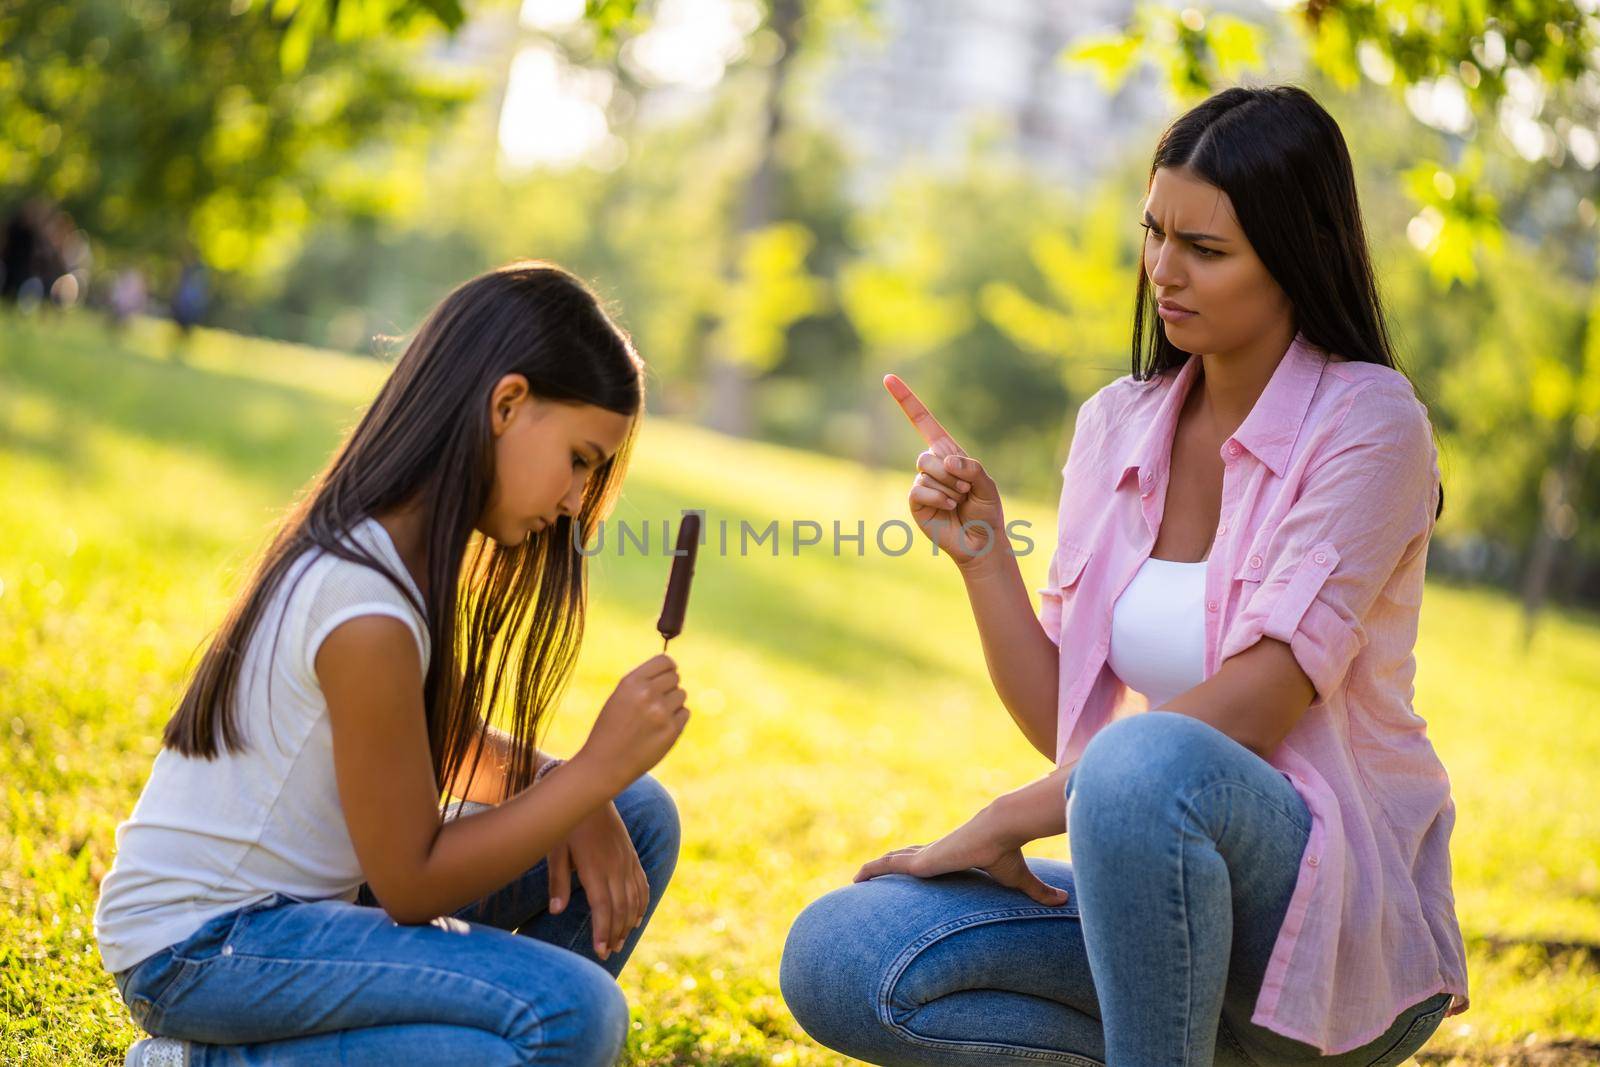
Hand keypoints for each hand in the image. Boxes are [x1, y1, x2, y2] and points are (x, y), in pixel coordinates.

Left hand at [546, 797, 648, 959]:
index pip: (603, 907)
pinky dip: (641, 904)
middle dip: (616, 934)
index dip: (603, 931)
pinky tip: (637, 918)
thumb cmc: (567, 823)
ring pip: (633, 899)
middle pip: (620, 908)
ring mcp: (627, 861)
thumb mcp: (555, 849)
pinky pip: (642, 884)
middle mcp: (615, 867)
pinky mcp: (631, 856)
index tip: (601, 952)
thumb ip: (557, 881)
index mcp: (596, 868)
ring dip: (628, 923)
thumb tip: (556, 911)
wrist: (592, 793)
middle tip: (609, 954)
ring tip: (621, 942)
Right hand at [575, 654, 689, 792]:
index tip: (666, 676)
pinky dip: (676, 719)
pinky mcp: (672, 731)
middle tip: (656, 703)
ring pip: (681, 695)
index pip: (665, 661)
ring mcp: (661, 712)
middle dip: (668, 688)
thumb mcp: (619, 697)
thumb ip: (643, 683)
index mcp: (631, 682)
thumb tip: (673, 671)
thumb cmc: (611, 729)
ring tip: (654, 718)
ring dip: (672, 704)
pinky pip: (685, 713)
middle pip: (675, 678)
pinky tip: (659, 729)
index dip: (668, 668)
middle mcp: (647, 694)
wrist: (605, 764)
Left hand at [853, 805, 1069, 906]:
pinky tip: (855, 879)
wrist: (1001, 828)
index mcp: (953, 855)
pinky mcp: (920, 862)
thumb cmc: (1007, 850)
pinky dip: (871, 870)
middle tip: (874, 873)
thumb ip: (1037, 889)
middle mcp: (936, 852)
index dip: (916, 863)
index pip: (929, 859)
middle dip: (890, 865)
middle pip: (905, 858)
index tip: (908, 868)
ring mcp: (926, 855)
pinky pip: (887, 866)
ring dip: (874, 869)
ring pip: (892, 862)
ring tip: (856, 880)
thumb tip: (1064, 899)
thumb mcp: (1019, 877)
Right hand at [883, 373, 1007, 568]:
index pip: (923, 422)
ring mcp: (921, 484)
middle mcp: (931, 466)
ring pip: (925, 470)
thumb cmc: (986, 511)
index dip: (906, 400)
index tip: (888, 378)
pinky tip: (950, 506)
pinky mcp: (916, 504)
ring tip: (959, 500)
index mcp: (948, 454)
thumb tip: (945, 461)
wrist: (983, 542)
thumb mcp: (987, 483)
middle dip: (952, 471)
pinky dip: (938, 497)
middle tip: (966, 489)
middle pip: (928, 453)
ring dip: (948, 485)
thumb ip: (971, 467)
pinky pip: (919, 489)